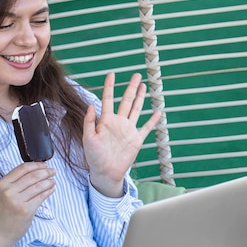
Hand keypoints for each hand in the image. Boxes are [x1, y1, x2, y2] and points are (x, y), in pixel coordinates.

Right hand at [0, 162, 54, 246]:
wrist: (0, 232)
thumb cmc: (4, 212)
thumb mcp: (4, 193)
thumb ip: (16, 182)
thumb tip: (36, 169)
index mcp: (3, 183)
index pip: (23, 168)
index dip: (36, 165)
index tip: (45, 165)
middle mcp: (9, 191)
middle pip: (32, 176)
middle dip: (45, 172)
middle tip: (53, 171)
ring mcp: (17, 201)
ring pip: (39, 186)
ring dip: (49, 181)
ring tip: (53, 180)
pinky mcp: (26, 210)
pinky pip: (41, 197)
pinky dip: (49, 191)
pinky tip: (52, 188)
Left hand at [82, 72, 160, 196]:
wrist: (105, 172)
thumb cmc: (94, 156)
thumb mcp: (88, 138)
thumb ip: (89, 122)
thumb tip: (91, 105)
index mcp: (106, 121)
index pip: (108, 99)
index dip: (110, 86)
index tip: (112, 74)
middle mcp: (118, 122)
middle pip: (126, 101)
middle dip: (131, 88)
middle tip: (136, 75)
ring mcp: (128, 130)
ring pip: (136, 110)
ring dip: (140, 98)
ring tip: (144, 86)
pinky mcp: (136, 140)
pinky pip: (146, 128)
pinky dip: (152, 121)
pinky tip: (158, 112)